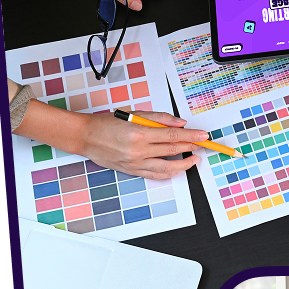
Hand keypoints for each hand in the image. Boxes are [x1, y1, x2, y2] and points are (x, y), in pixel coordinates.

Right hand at [79, 111, 206, 178]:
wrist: (85, 137)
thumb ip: (158, 118)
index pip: (172, 135)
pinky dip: (169, 172)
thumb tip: (179, 123)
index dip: (191, 136)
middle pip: (172, 150)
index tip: (203, 136)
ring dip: (184, 164)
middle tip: (203, 144)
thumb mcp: (133, 114)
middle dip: (191, 147)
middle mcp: (138, 150)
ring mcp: (135, 163)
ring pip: (167, 166)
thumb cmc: (107, 123)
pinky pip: (156, 175)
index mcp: (139, 133)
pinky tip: (177, 169)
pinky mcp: (132, 171)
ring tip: (194, 159)